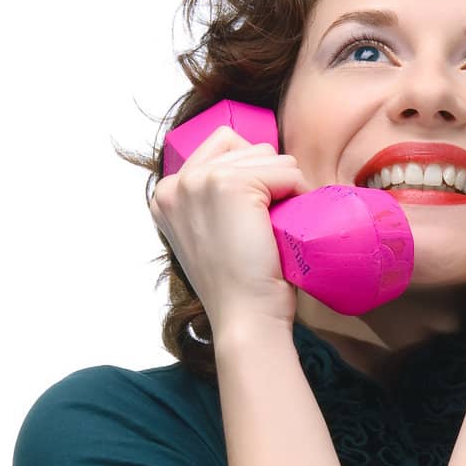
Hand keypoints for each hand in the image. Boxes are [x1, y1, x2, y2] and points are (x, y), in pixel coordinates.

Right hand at [148, 124, 314, 333]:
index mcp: (166, 195)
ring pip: (269, 156)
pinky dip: (298, 194)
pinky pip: (287, 171)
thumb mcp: (210, 235)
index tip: (251, 220)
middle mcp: (176, 183)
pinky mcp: (230, 184)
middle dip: (269, 180)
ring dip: (284, 187)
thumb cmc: (238, 285)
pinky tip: (287, 226)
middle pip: (247, 147)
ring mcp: (201, 181)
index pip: (222, 146)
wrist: (244, 319)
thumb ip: (211, 200)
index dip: (253, 175)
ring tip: (275, 228)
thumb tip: (253, 161)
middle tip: (265, 228)